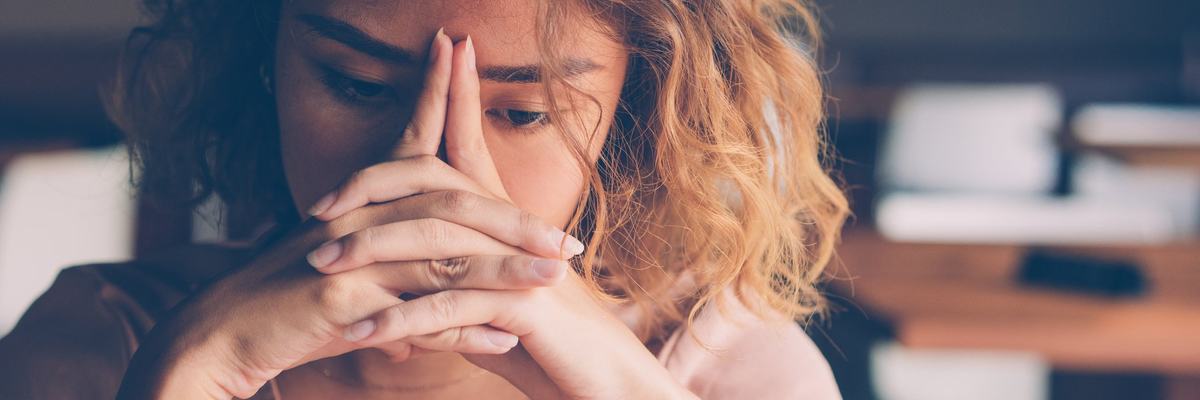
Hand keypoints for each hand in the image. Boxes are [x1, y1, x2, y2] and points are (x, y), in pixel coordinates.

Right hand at [117, 29, 581, 399]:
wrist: (219, 336)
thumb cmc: (287, 305)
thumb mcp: (348, 272)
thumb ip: (404, 270)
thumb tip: (458, 288)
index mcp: (361, 205)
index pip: (412, 143)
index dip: (439, 97)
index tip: (462, 50)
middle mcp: (359, 220)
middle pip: (450, 204)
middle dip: (515, 221)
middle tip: (569, 241)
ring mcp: (350, 257)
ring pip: (443, 253)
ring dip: (505, 269)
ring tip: (555, 279)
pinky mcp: (340, 300)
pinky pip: (415, 313)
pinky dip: (462, 328)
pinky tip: (501, 340)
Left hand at [312, 34, 696, 399]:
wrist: (605, 383)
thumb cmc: (549, 345)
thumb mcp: (493, 304)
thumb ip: (453, 281)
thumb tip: (406, 278)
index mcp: (506, 221)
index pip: (470, 146)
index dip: (452, 97)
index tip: (439, 52)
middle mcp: (513, 231)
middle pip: (438, 183)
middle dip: (375, 186)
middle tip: (316, 206)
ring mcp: (519, 264)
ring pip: (434, 241)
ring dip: (370, 253)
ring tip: (318, 267)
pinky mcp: (523, 307)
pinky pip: (448, 307)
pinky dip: (398, 321)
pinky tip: (359, 332)